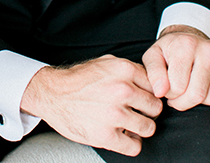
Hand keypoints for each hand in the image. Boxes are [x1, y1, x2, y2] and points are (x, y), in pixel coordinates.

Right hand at [21, 55, 162, 156]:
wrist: (53, 94)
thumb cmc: (79, 79)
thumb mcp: (105, 63)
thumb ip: (129, 70)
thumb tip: (149, 80)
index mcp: (123, 69)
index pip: (155, 86)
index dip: (149, 93)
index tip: (143, 99)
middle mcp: (122, 89)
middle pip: (155, 108)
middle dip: (147, 112)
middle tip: (136, 112)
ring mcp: (115, 113)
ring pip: (149, 128)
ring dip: (140, 128)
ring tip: (129, 124)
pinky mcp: (106, 135)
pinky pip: (135, 146)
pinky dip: (131, 143)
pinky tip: (122, 135)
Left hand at [142, 25, 209, 110]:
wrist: (188, 40)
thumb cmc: (169, 51)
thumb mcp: (153, 56)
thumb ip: (153, 73)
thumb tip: (160, 92)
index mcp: (185, 45)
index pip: (178, 87)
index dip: (169, 94)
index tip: (166, 89)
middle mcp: (207, 50)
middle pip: (197, 95)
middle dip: (183, 103)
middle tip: (176, 96)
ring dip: (197, 102)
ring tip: (188, 89)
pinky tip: (204, 86)